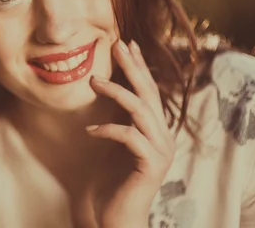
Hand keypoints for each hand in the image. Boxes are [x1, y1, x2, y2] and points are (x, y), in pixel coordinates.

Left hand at [86, 40, 174, 227]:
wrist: (116, 215)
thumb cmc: (112, 179)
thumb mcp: (113, 141)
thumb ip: (116, 117)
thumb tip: (103, 86)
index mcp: (155, 129)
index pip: (148, 90)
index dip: (138, 66)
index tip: (126, 43)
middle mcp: (163, 136)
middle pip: (149, 94)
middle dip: (133, 67)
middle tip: (117, 45)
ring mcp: (160, 151)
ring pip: (141, 111)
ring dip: (116, 92)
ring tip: (92, 81)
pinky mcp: (151, 165)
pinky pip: (129, 137)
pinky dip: (108, 129)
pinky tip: (90, 130)